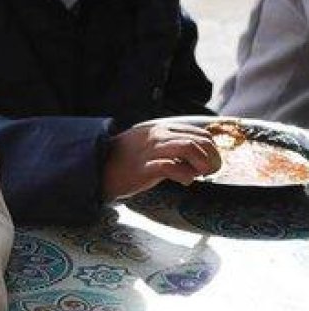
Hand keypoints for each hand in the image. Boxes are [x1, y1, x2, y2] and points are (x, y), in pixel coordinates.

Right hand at [103, 123, 221, 199]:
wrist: (97, 168)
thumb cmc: (126, 160)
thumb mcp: (150, 147)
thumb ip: (171, 147)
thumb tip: (198, 156)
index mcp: (160, 128)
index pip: (199, 132)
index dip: (212, 148)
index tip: (212, 163)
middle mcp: (157, 135)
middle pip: (198, 140)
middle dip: (213, 157)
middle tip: (212, 171)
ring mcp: (149, 150)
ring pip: (188, 147)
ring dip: (203, 163)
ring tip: (202, 175)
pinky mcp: (143, 167)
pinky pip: (171, 167)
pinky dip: (185, 175)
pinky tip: (185, 181)